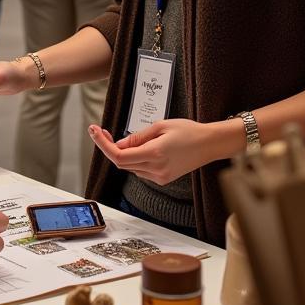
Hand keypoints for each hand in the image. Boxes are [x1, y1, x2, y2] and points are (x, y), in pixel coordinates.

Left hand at [88, 118, 225, 185]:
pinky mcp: (163, 178)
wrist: (209, 144)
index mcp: (154, 154)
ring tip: (118, 137)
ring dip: (121, 154)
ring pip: (130, 167)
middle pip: (121, 163)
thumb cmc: (188, 131)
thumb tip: (118, 145)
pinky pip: (140, 170)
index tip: (95, 131)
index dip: (103, 145)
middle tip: (101, 131)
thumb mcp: (160, 126)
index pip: (119, 156)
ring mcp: (160, 177)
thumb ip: (137, 137)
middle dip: (108, 147)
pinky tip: (136, 147)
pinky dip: (133, 159)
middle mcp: (156, 169)